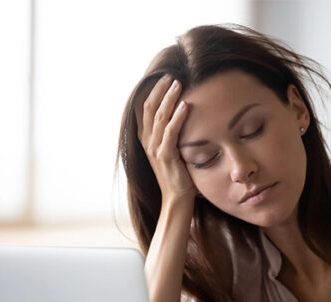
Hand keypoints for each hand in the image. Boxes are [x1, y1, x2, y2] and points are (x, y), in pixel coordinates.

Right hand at [139, 75, 195, 203]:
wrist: (176, 197)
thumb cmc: (178, 172)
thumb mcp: (171, 148)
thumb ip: (171, 132)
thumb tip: (182, 112)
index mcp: (146, 138)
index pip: (144, 108)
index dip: (152, 91)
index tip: (163, 77)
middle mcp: (147, 141)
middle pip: (150, 108)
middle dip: (159, 89)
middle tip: (171, 75)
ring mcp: (154, 148)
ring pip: (159, 117)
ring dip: (169, 98)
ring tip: (178, 83)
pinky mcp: (165, 156)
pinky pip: (170, 132)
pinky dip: (177, 117)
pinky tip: (186, 105)